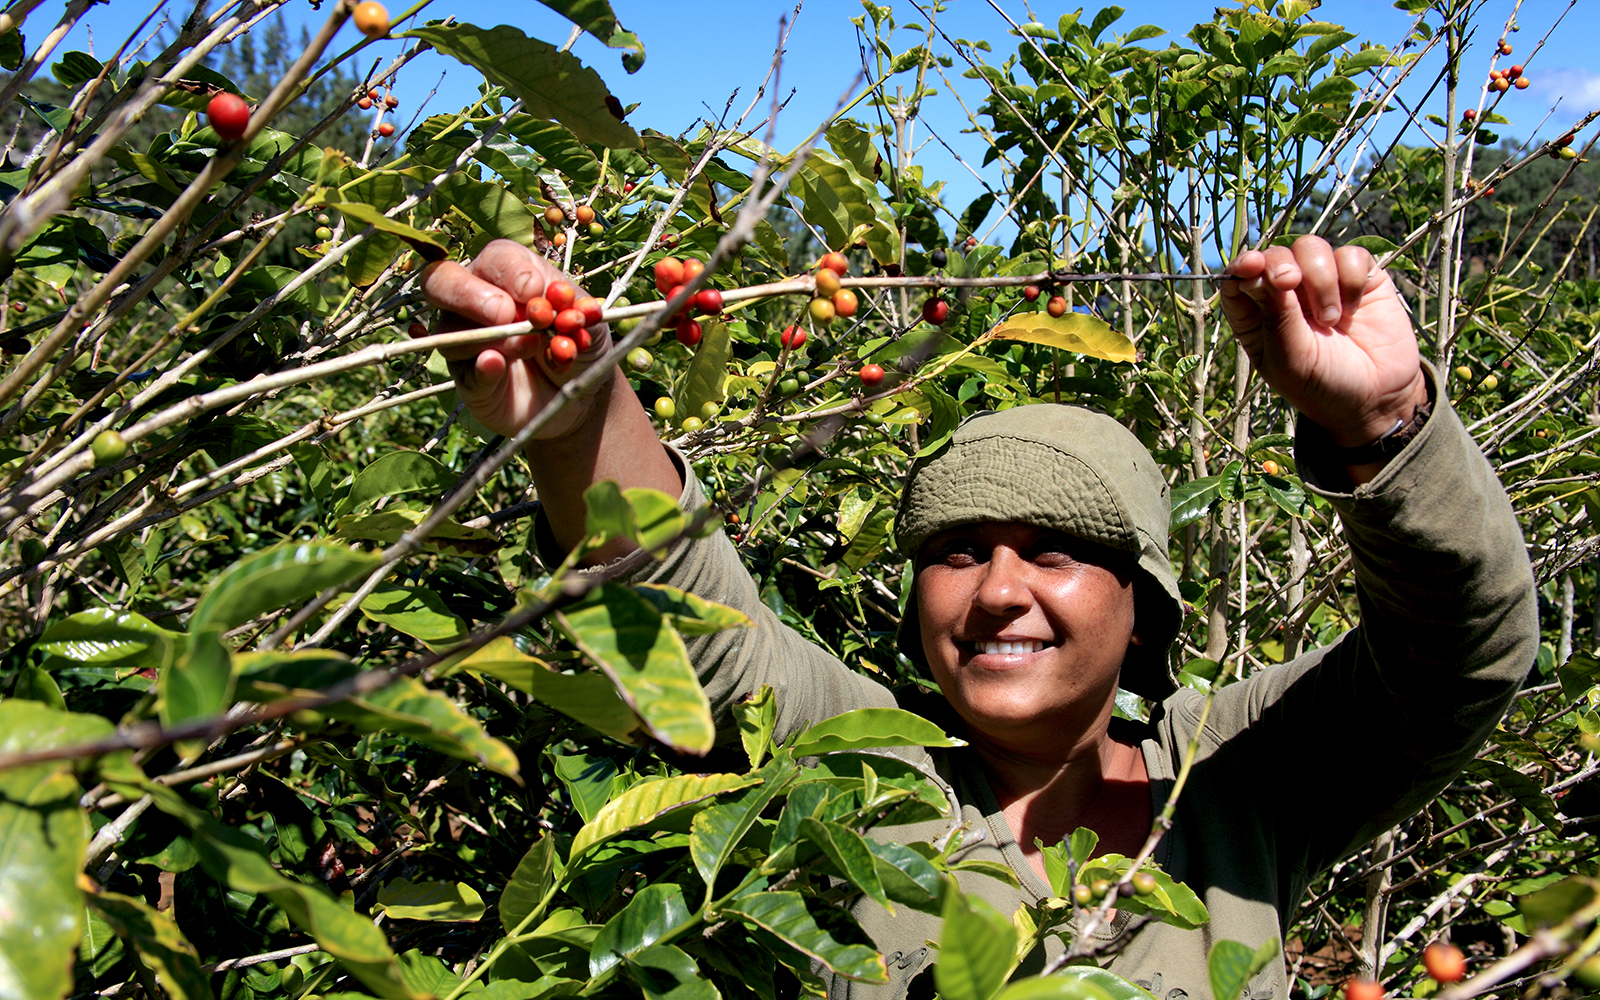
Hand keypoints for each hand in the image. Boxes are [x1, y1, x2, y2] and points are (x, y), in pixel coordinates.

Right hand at [418, 239, 609, 439]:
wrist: (582, 394)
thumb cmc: (578, 343)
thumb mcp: (587, 322)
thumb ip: (573, 308)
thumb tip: (544, 305)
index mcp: (508, 274)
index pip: (496, 258)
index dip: (513, 272)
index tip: (536, 291)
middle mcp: (475, 301)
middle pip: (441, 280)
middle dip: (472, 295)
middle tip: (507, 314)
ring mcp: (465, 340)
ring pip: (452, 330)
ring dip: (495, 337)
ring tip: (533, 347)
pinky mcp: (469, 378)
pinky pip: (464, 370)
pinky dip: (482, 368)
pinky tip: (498, 366)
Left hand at [1220, 235, 1426, 448]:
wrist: (1377, 398)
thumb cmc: (1322, 384)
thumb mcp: (1290, 357)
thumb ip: (1276, 314)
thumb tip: (1258, 269)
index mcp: (1256, 316)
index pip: (1239, 279)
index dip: (1242, 265)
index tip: (1251, 265)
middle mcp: (1286, 295)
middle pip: (1275, 254)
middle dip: (1280, 264)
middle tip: (1291, 282)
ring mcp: (1322, 283)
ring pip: (1311, 248)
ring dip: (1320, 278)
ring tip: (1331, 319)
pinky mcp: (1359, 278)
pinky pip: (1351, 254)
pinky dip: (1351, 278)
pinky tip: (1354, 309)